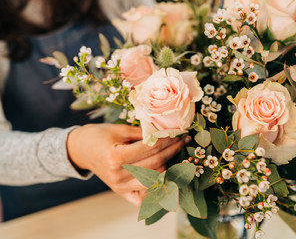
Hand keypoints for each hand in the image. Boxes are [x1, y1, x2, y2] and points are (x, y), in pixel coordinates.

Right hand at [67, 124, 189, 205]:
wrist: (81, 150)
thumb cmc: (99, 136)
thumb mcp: (120, 129)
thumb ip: (143, 133)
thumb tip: (166, 132)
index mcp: (116, 157)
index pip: (152, 149)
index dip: (169, 140)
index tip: (180, 133)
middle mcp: (119, 175)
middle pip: (156, 164)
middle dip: (173, 150)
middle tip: (184, 140)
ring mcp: (120, 187)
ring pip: (155, 179)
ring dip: (170, 166)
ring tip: (177, 153)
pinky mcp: (121, 192)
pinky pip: (144, 196)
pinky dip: (157, 189)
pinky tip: (167, 178)